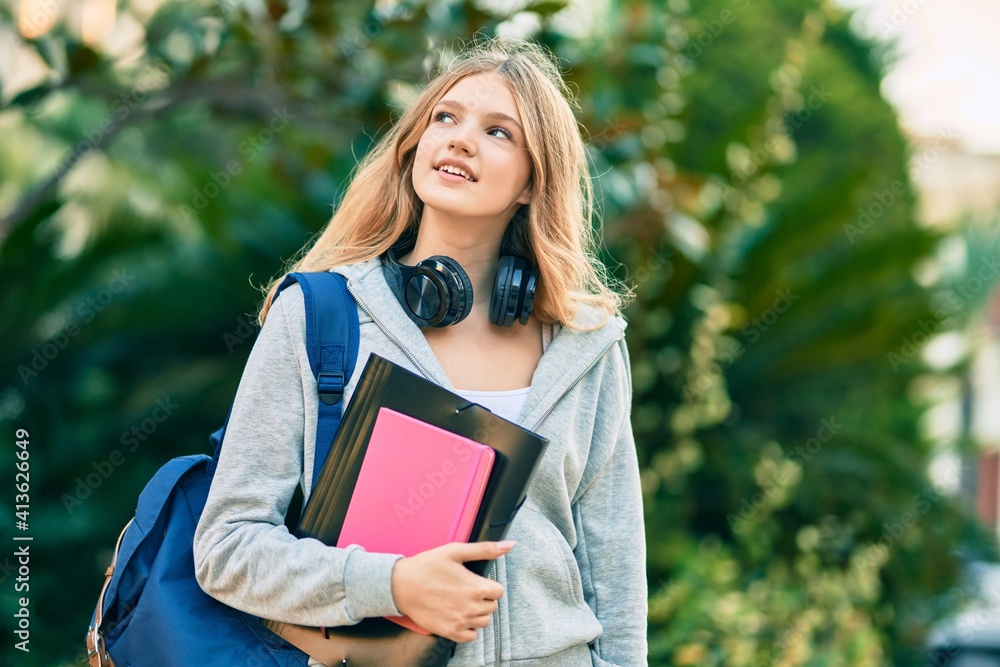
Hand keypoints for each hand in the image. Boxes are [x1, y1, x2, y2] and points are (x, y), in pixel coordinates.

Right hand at [390, 540, 514, 642]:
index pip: (499, 592)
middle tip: (466, 590)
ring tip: (461, 602)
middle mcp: (471, 607)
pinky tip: (458, 616)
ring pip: (483, 622)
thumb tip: (509, 545)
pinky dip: (468, 628)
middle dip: (483, 598)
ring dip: (477, 613)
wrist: (401, 585)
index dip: (489, 585)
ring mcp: (461, 622)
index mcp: (476, 587)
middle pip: (492, 607)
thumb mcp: (456, 551)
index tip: (476, 582)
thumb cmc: (427, 566)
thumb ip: (485, 549)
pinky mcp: (450, 632)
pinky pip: (471, 636)